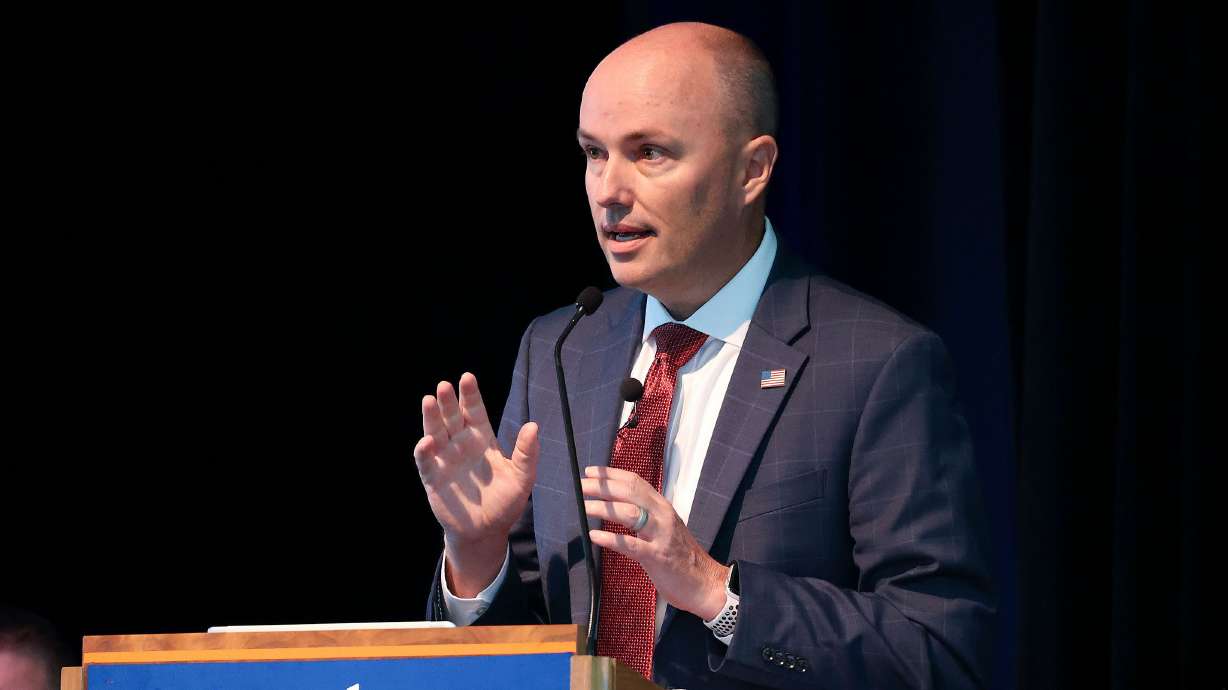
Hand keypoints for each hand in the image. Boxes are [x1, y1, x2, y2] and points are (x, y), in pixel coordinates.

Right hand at [413, 372, 538, 595]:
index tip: (467, 377)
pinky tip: (427, 442)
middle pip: (452, 417)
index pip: (475, 412)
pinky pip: (426, 461)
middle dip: (448, 401)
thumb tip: (533, 426)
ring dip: (431, 417)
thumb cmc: (506, 503)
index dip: (470, 395)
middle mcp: (461, 445)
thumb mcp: (522, 478)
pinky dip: (424, 450)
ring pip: (435, 432)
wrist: (486, 532)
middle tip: (445, 385)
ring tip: (429, 400)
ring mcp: (446, 460)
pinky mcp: (433, 478)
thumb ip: (527, 454)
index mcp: (482, 440)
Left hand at [581, 465, 729, 620]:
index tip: (591, 471)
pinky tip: (595, 535)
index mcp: (662, 506)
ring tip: (585, 506)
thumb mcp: (664, 527)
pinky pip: (631, 545)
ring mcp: (661, 535)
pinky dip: (611, 538)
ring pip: (629, 513)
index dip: (611, 474)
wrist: (704, 582)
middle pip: (629, 491)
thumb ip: (645, 514)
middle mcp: (662, 515)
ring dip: (604, 507)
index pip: (635, 481)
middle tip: (581, 485)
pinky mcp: (657, 556)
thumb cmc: (680, 556)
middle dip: (602, 486)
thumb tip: (617, 505)